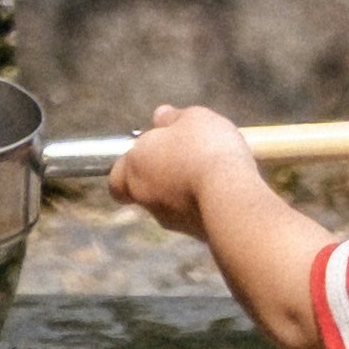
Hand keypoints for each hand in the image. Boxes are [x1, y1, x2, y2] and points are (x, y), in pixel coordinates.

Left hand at [114, 103, 246, 235]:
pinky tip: (226, 189)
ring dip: (185, 190)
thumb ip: (173, 118)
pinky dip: (204, 204)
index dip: (131, 164)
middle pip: (144, 188)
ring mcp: (168, 219)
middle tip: (185, 160)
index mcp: (134, 165)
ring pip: (170, 203)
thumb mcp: (193, 119)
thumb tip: (160, 116)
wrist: (232, 198)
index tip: (153, 150)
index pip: (116, 175)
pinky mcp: (193, 233)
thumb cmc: (207, 150)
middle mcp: (144, 196)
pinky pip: (194, 215)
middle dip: (162, 176)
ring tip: (213, 172)